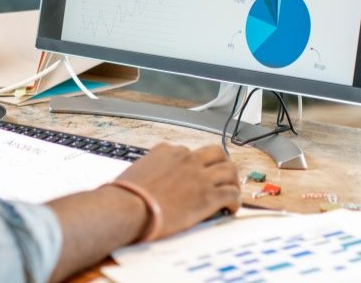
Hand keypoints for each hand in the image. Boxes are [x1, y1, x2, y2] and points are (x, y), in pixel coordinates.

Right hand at [114, 144, 240, 238]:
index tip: (195, 175)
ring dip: (233, 181)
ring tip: (231, 191)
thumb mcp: (136, 171)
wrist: (128, 207)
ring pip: (229, 170)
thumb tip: (147, 180)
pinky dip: (235, 201)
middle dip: (222, 163)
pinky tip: (231, 208)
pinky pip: (231, 194)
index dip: (194, 165)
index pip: (188, 152)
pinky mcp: (207, 197)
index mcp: (167, 151)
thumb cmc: (125, 194)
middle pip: (216, 153)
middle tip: (223, 175)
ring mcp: (199, 177)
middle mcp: (186, 159)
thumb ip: (149, 170)